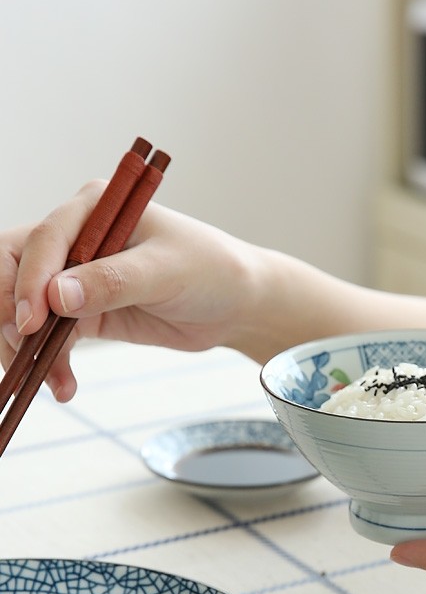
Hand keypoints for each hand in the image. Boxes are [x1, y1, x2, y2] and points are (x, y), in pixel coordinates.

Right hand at [1, 181, 261, 400]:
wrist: (236, 304)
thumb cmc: (211, 271)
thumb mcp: (166, 271)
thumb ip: (113, 281)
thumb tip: (55, 296)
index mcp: (94, 207)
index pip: (42, 239)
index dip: (28, 280)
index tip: (32, 321)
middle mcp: (77, 236)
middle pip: (14, 268)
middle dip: (10, 310)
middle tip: (21, 349)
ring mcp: (76, 275)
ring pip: (24, 306)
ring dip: (26, 345)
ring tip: (52, 380)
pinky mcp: (84, 311)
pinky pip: (49, 336)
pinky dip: (48, 361)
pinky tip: (62, 386)